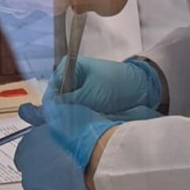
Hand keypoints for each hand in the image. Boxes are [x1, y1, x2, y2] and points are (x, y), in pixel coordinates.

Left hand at [14, 106, 110, 189]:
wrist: (100, 159)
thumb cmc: (85, 133)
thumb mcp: (62, 113)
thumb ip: (43, 116)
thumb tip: (27, 111)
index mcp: (27, 147)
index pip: (28, 152)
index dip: (44, 152)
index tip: (59, 153)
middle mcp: (25, 171)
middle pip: (34, 172)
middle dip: (48, 171)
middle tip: (70, 168)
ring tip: (76, 184)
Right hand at [47, 55, 162, 114]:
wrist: (140, 88)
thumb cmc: (116, 86)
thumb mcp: (89, 95)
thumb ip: (67, 102)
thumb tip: (49, 110)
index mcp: (69, 66)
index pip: (51, 88)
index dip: (52, 105)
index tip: (54, 119)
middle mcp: (70, 74)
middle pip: (56, 96)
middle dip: (60, 110)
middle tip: (66, 123)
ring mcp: (77, 85)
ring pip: (65, 104)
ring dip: (69, 114)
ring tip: (75, 123)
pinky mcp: (84, 96)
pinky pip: (74, 107)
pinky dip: (76, 114)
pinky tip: (80, 121)